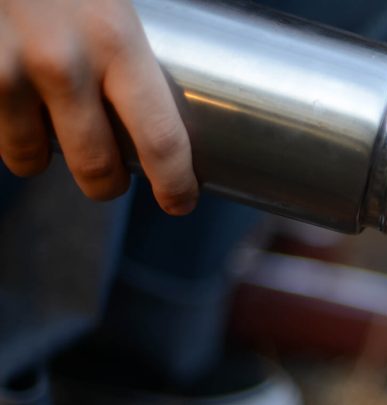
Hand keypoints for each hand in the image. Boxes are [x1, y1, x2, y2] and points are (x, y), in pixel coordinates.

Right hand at [0, 0, 196, 213]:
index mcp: (117, 38)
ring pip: (29, 157)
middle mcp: (62, 64)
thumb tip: (162, 80)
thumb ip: (131, 32)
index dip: (174, 183)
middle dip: (105, 181)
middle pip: (96, 167)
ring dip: (42, 153)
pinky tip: (8, 94)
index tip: (180, 200)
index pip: (160, 140)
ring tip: (49, 127)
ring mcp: (2, 72)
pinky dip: (1, 124)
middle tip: (109, 176)